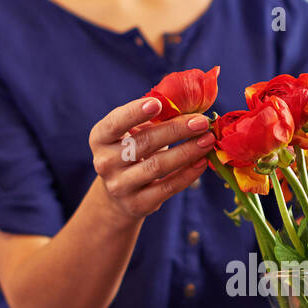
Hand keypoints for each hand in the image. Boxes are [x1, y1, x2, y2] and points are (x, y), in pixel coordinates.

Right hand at [89, 96, 215, 219]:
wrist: (121, 194)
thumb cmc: (132, 151)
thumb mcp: (133, 132)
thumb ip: (153, 118)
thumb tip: (190, 104)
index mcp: (100, 138)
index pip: (115, 123)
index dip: (135, 112)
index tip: (158, 103)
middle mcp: (105, 162)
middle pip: (144, 143)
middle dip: (176, 130)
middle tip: (201, 122)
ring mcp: (120, 186)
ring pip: (158, 166)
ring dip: (187, 151)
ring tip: (208, 140)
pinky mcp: (138, 204)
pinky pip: (168, 187)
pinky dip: (188, 173)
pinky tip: (202, 161)